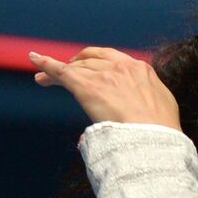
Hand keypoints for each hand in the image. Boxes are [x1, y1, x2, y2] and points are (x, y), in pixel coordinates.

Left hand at [29, 47, 180, 128]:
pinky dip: (46, 64)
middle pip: (92, 60)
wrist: (154, 136)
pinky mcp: (86, 85)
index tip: (92, 71)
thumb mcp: (162, 107)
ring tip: (45, 79)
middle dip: (77, 65)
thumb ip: (148, 100)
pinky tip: (35, 60)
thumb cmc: (162, 130)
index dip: (99, 65)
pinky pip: (61, 71)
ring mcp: (103, 74)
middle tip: (66, 74)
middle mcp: (121, 66)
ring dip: (60, 72)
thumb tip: (135, 110)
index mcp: (141, 70)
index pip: (113, 60)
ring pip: (76, 67)